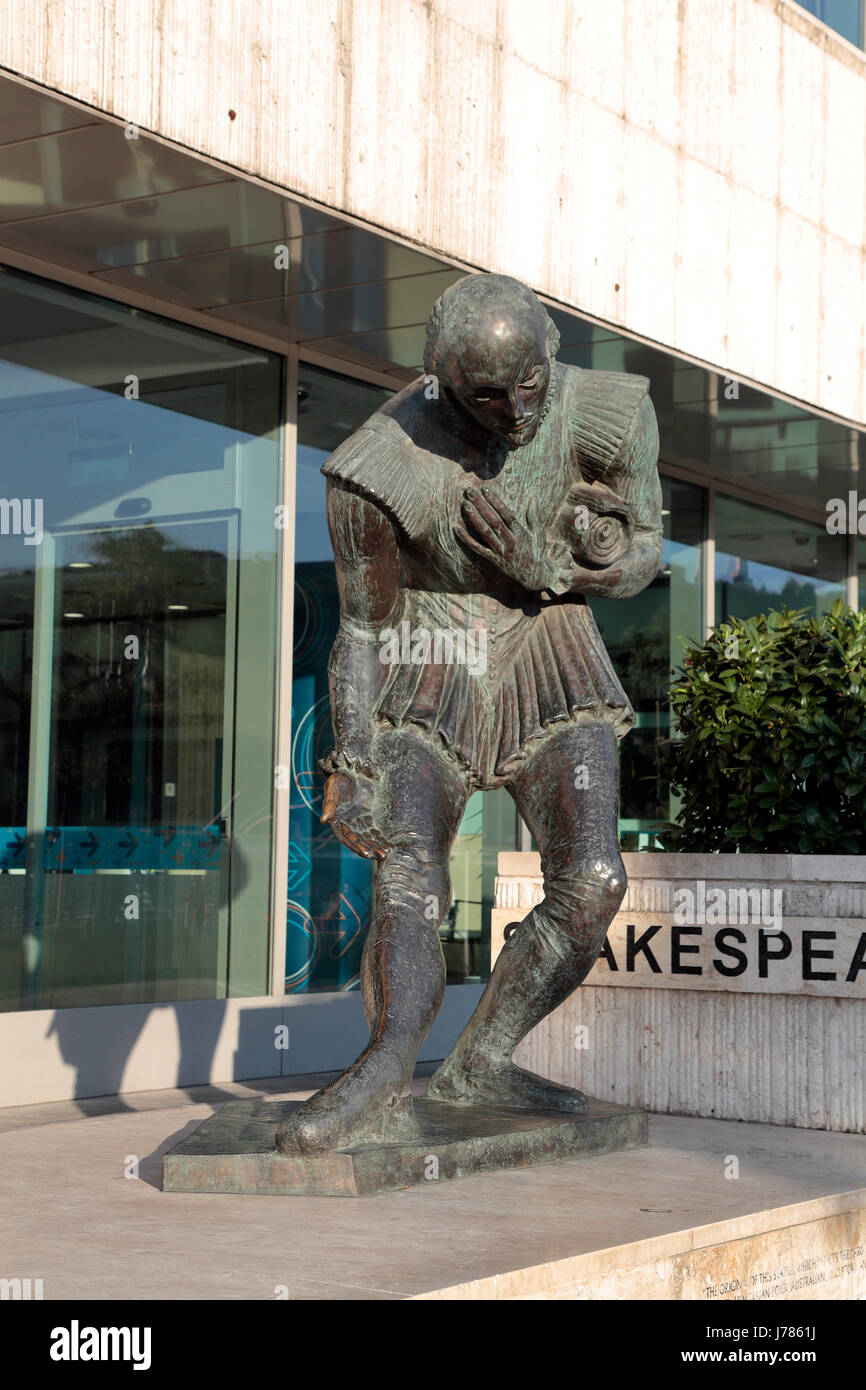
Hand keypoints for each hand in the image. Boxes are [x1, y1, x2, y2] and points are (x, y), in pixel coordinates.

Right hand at [321, 770, 389, 860]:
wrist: (347, 771)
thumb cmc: (337, 781)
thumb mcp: (333, 792)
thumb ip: (329, 807)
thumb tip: (324, 821)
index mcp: (338, 822)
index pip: (347, 838)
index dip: (356, 846)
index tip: (366, 853)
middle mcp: (348, 825)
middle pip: (359, 841)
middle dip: (370, 849)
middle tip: (382, 856)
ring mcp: (358, 822)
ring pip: (368, 838)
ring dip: (376, 846)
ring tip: (386, 854)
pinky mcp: (367, 817)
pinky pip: (374, 830)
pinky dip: (380, 838)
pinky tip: (388, 845)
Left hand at [455, 487, 573, 593]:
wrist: (536, 576)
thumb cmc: (537, 552)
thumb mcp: (539, 534)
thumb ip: (534, 516)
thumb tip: (533, 497)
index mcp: (520, 533)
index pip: (506, 514)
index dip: (496, 501)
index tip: (485, 489)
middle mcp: (510, 541)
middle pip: (493, 520)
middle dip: (481, 505)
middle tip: (469, 491)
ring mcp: (501, 552)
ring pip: (485, 532)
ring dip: (473, 518)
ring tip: (464, 504)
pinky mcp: (493, 560)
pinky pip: (478, 548)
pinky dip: (466, 539)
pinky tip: (456, 529)